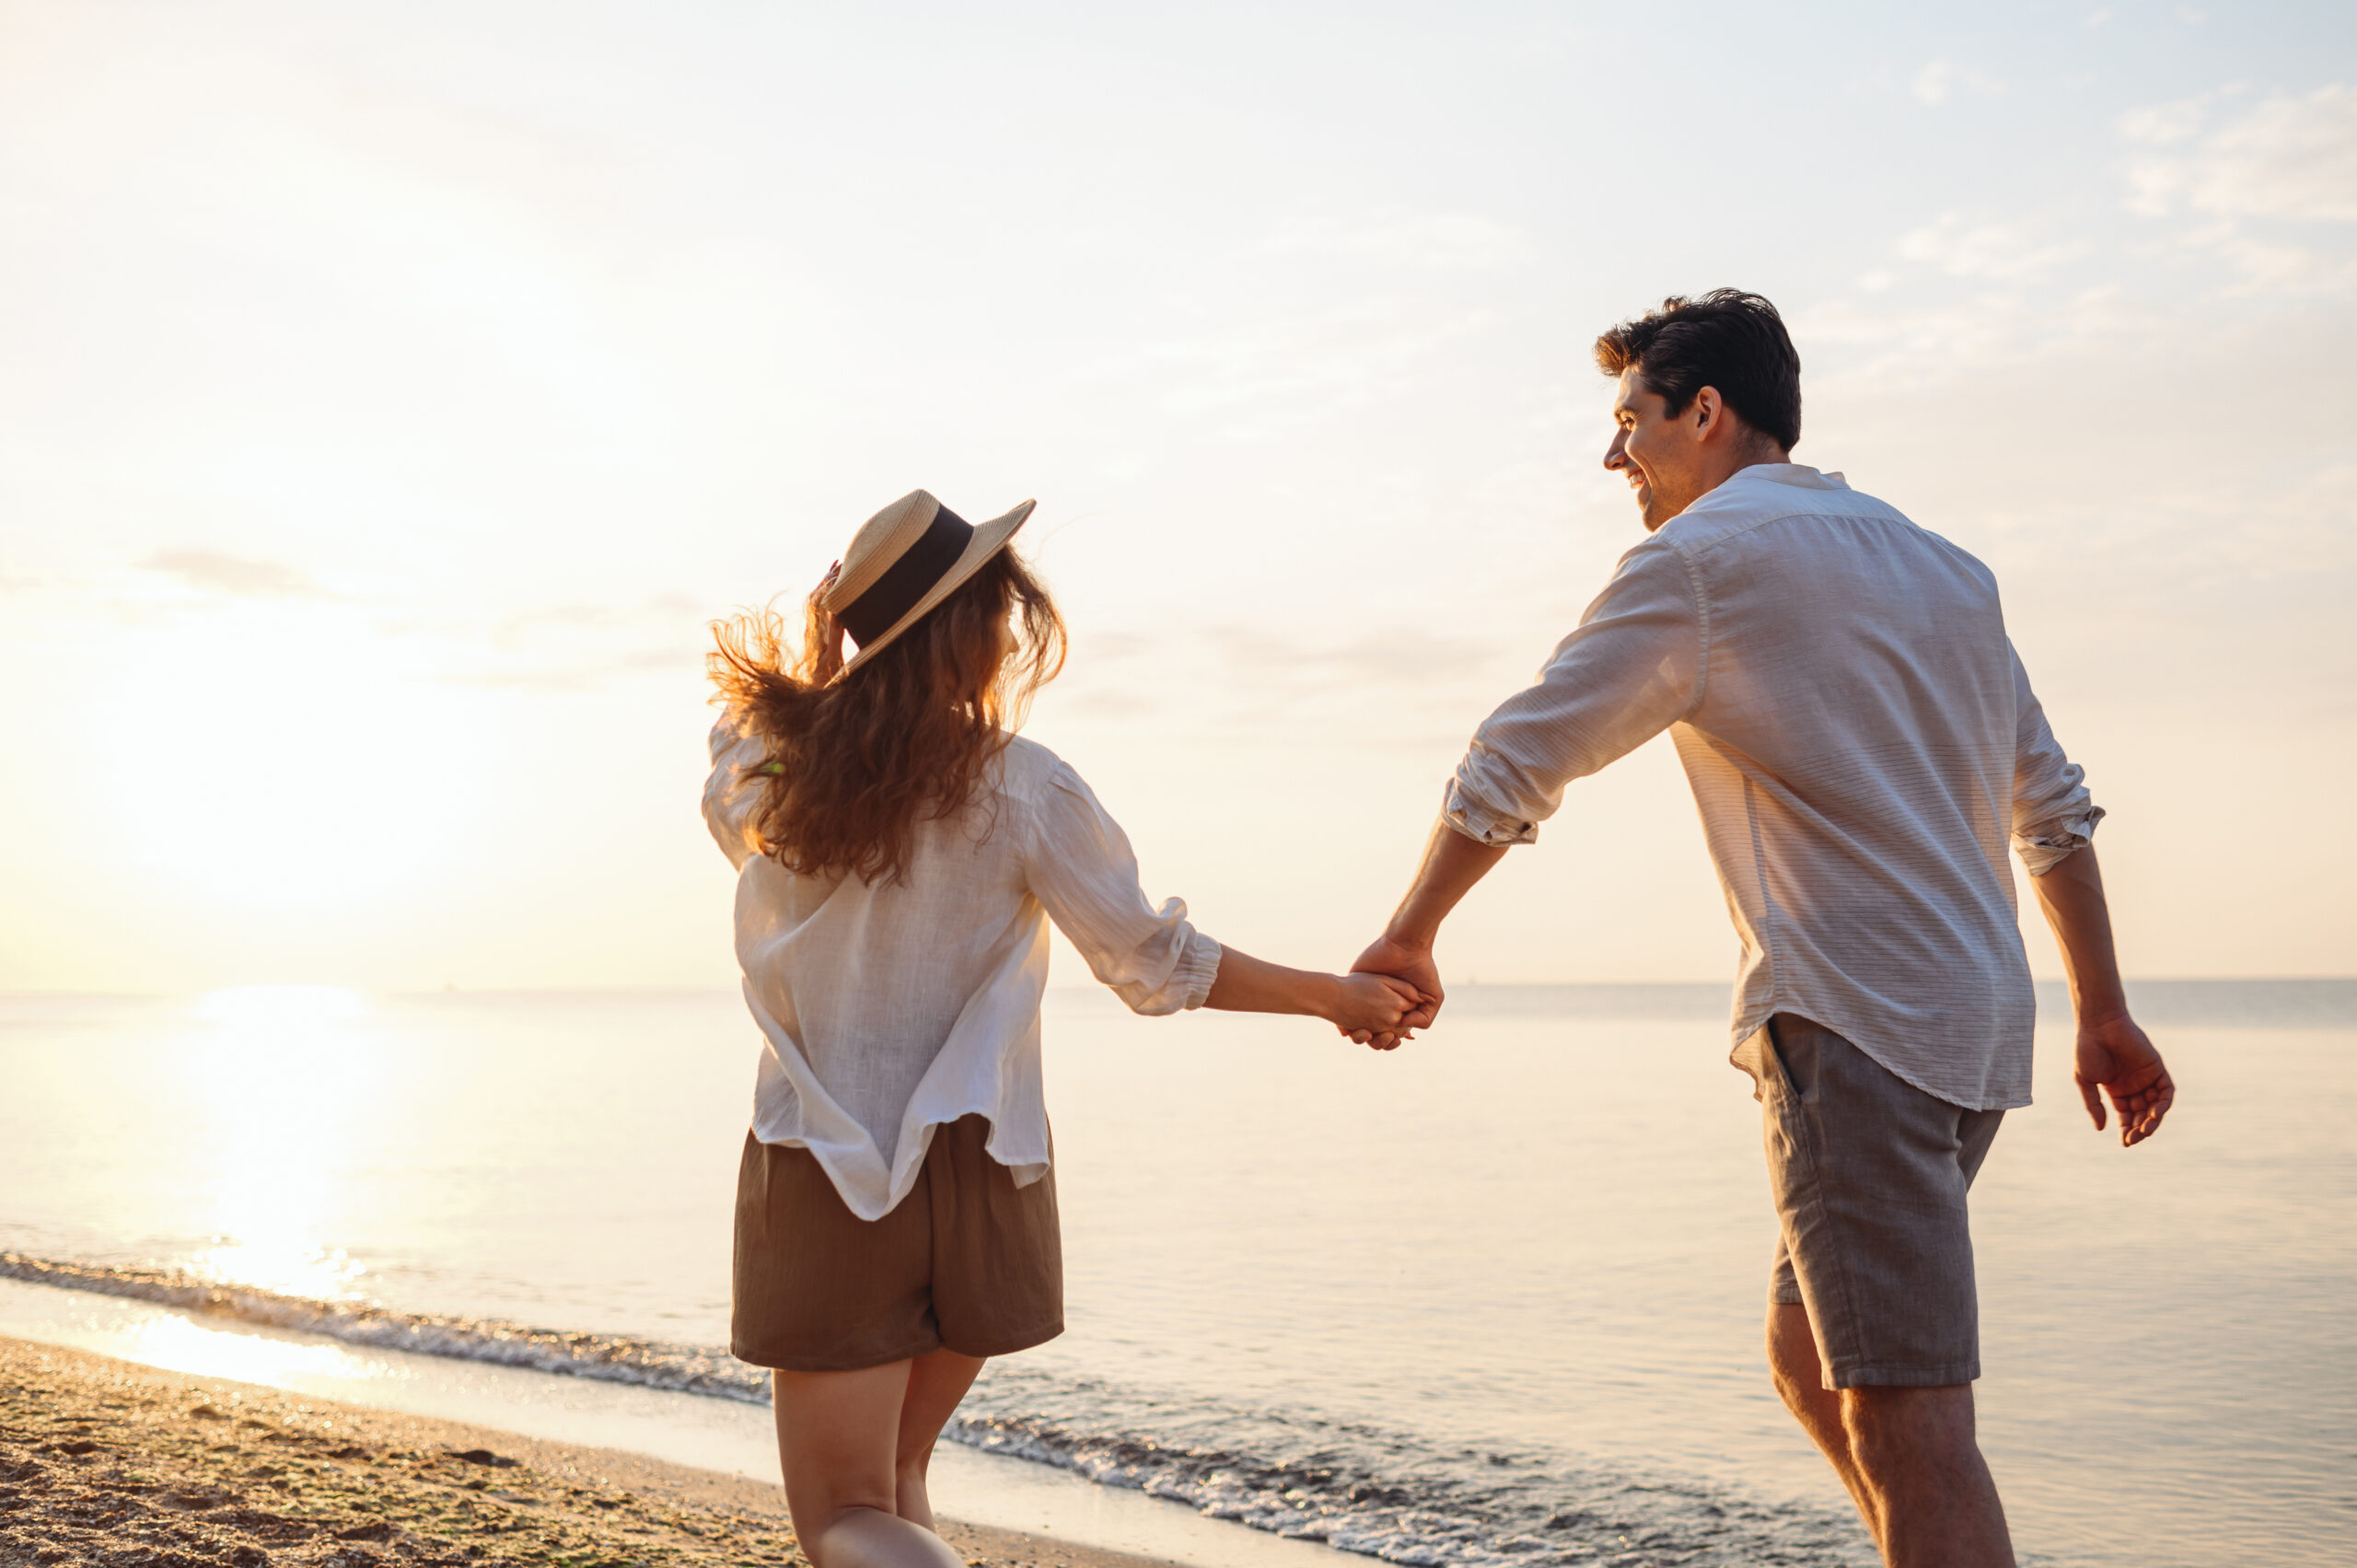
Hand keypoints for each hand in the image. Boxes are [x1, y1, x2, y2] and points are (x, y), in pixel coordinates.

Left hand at [1343, 933, 1443, 1049]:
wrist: (1406, 945)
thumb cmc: (1423, 968)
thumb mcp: (1433, 996)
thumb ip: (1426, 1017)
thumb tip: (1407, 1029)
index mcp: (1397, 1008)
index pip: (1390, 1033)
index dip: (1392, 1040)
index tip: (1395, 1038)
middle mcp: (1380, 1004)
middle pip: (1373, 1033)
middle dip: (1377, 1040)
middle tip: (1381, 1036)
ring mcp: (1365, 995)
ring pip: (1356, 1025)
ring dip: (1359, 1035)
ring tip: (1368, 1033)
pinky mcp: (1353, 984)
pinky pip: (1342, 1009)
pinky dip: (1343, 1023)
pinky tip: (1348, 1028)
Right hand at [2073, 1013, 2173, 1146]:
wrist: (2098, 1024)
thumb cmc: (2087, 1049)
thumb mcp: (2086, 1081)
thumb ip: (2094, 1104)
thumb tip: (2101, 1129)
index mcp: (2116, 1090)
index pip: (2126, 1116)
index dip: (2126, 1130)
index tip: (2125, 1143)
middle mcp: (2134, 1086)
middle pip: (2142, 1114)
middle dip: (2139, 1129)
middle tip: (2134, 1138)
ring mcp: (2147, 1077)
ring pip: (2156, 1106)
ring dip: (2152, 1120)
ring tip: (2144, 1130)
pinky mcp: (2157, 1068)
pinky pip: (2166, 1091)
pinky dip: (2163, 1104)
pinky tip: (2154, 1114)